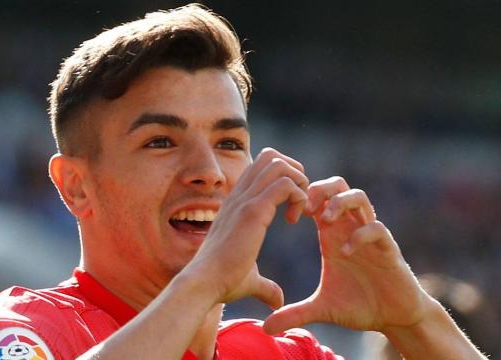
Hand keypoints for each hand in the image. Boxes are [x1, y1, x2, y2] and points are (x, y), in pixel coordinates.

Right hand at [183, 148, 308, 309]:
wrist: (203, 284)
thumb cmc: (221, 282)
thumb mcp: (248, 279)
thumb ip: (265, 285)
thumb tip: (277, 300)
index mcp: (237, 204)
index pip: (261, 169)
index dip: (283, 181)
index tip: (291, 210)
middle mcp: (239, 196)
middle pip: (271, 156)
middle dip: (295, 173)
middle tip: (300, 202)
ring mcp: (245, 200)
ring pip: (278, 164)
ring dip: (298, 182)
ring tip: (299, 210)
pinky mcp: (253, 211)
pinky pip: (285, 185)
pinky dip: (298, 196)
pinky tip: (293, 220)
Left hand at [263, 176, 433, 333]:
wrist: (394, 317)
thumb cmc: (359, 305)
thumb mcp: (321, 309)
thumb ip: (295, 314)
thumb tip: (266, 329)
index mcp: (332, 234)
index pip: (316, 198)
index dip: (300, 199)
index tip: (288, 217)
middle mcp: (350, 228)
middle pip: (336, 185)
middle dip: (319, 189)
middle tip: (305, 210)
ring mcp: (370, 236)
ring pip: (358, 196)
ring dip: (339, 203)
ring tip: (324, 222)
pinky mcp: (388, 248)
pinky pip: (376, 227)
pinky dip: (359, 234)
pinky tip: (345, 252)